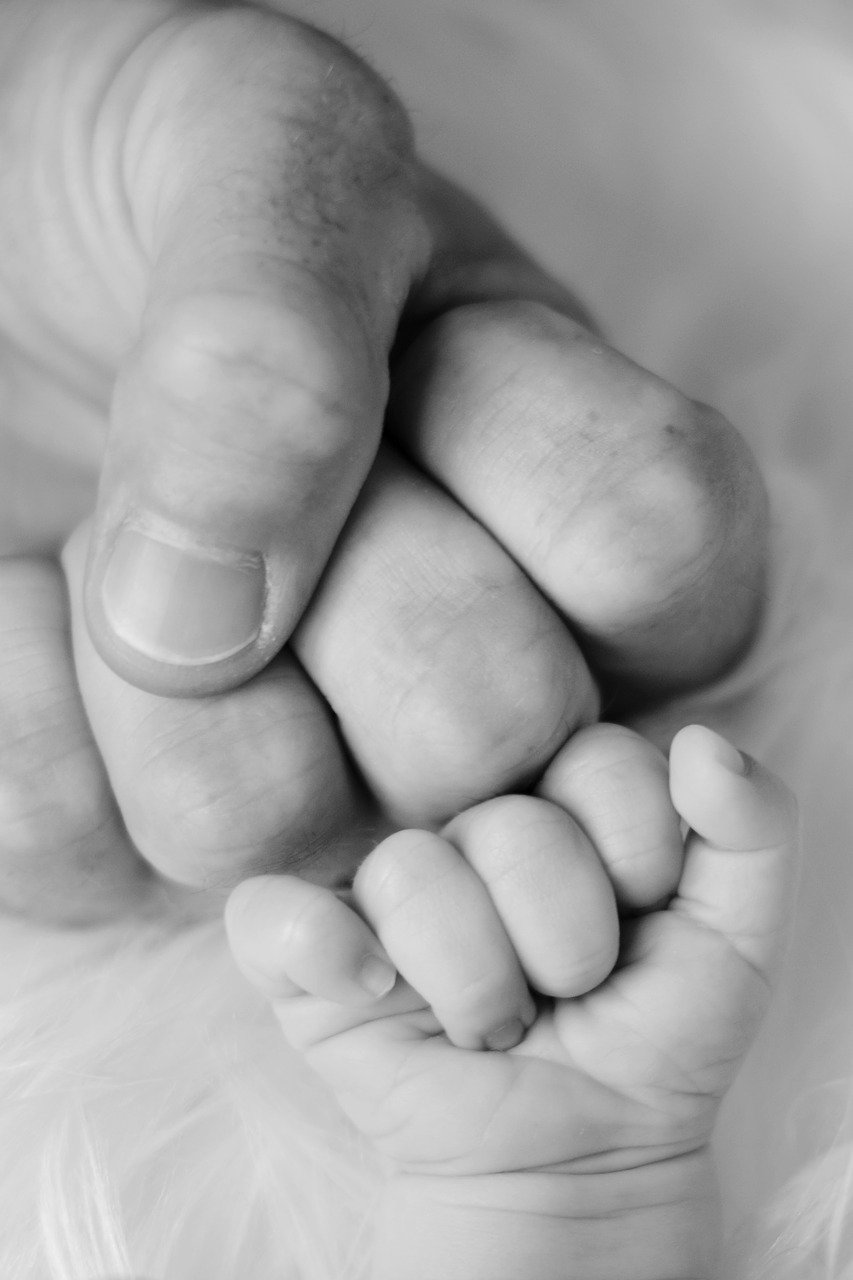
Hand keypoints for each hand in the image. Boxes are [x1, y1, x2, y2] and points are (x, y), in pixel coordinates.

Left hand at [0, 0, 766, 902]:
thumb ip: (281, 325)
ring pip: (279, 828)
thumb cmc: (151, 183)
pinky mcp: (134, 835)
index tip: (420, 375)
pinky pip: (75, 850)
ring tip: (122, 541)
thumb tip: (216, 621)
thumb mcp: (255, 141)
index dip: (531, 480)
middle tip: (240, 463)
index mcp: (564, 484)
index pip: (661, 560)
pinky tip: (34, 598)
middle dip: (334, 572)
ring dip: (152, 664)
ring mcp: (307, 772)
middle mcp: (463, 665)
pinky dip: (15, 699)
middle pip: (488, 724)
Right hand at [226, 724, 795, 1277]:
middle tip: (571, 992)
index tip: (648, 922)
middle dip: (568, 940)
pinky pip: (272, 913)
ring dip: (481, 982)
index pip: (601, 759)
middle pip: (514, 825)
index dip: (640, 855)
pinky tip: (375, 991)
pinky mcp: (307, 953)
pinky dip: (323, 951)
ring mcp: (384, 887)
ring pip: (414, 872)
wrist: (581, 1159)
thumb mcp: (738, 939)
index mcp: (562, 801)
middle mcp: (468, 827)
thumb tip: (704, 740)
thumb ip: (753, 829)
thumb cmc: (654, 1038)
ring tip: (499, 1025)